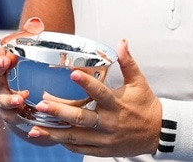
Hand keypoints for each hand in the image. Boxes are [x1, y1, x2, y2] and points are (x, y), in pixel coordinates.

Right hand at [0, 17, 55, 143]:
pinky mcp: (13, 111)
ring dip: (9, 99)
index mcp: (1, 61)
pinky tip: (31, 112)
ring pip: (1, 99)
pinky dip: (19, 114)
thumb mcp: (36, 45)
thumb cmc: (36, 60)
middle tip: (5, 61)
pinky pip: (11, 115)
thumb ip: (34, 34)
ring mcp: (4, 96)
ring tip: (21, 98)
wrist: (40, 87)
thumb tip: (36, 22)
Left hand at [22, 39, 162, 157]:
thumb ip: (127, 63)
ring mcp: (104, 138)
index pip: (100, 92)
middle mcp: (109, 122)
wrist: (159, 133)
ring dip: (54, 133)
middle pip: (81, 117)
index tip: (72, 73)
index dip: (86, 83)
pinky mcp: (102, 149)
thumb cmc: (146, 105)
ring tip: (34, 128)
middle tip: (42, 104)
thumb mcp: (139, 82)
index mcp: (117, 103)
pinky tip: (50, 138)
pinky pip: (80, 148)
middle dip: (59, 112)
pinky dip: (65, 143)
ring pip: (76, 136)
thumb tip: (121, 42)